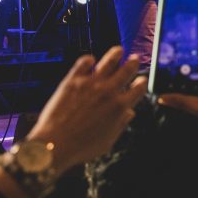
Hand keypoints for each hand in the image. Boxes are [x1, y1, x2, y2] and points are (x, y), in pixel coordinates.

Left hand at [27, 47, 146, 174]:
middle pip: (126, 70)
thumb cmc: (82, 147)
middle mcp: (108, 92)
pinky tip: (90, 59)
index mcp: (120, 107)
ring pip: (108, 62)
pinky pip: (83, 63)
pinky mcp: (72, 81)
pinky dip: (89, 59)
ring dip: (115, 54)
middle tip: (134, 58)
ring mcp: (91, 84)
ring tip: (118, 50)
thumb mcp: (108, 141)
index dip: (142, 82)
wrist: (55, 144)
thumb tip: (129, 113)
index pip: (138, 88)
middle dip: (132, 63)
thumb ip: (121, 124)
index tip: (142, 80)